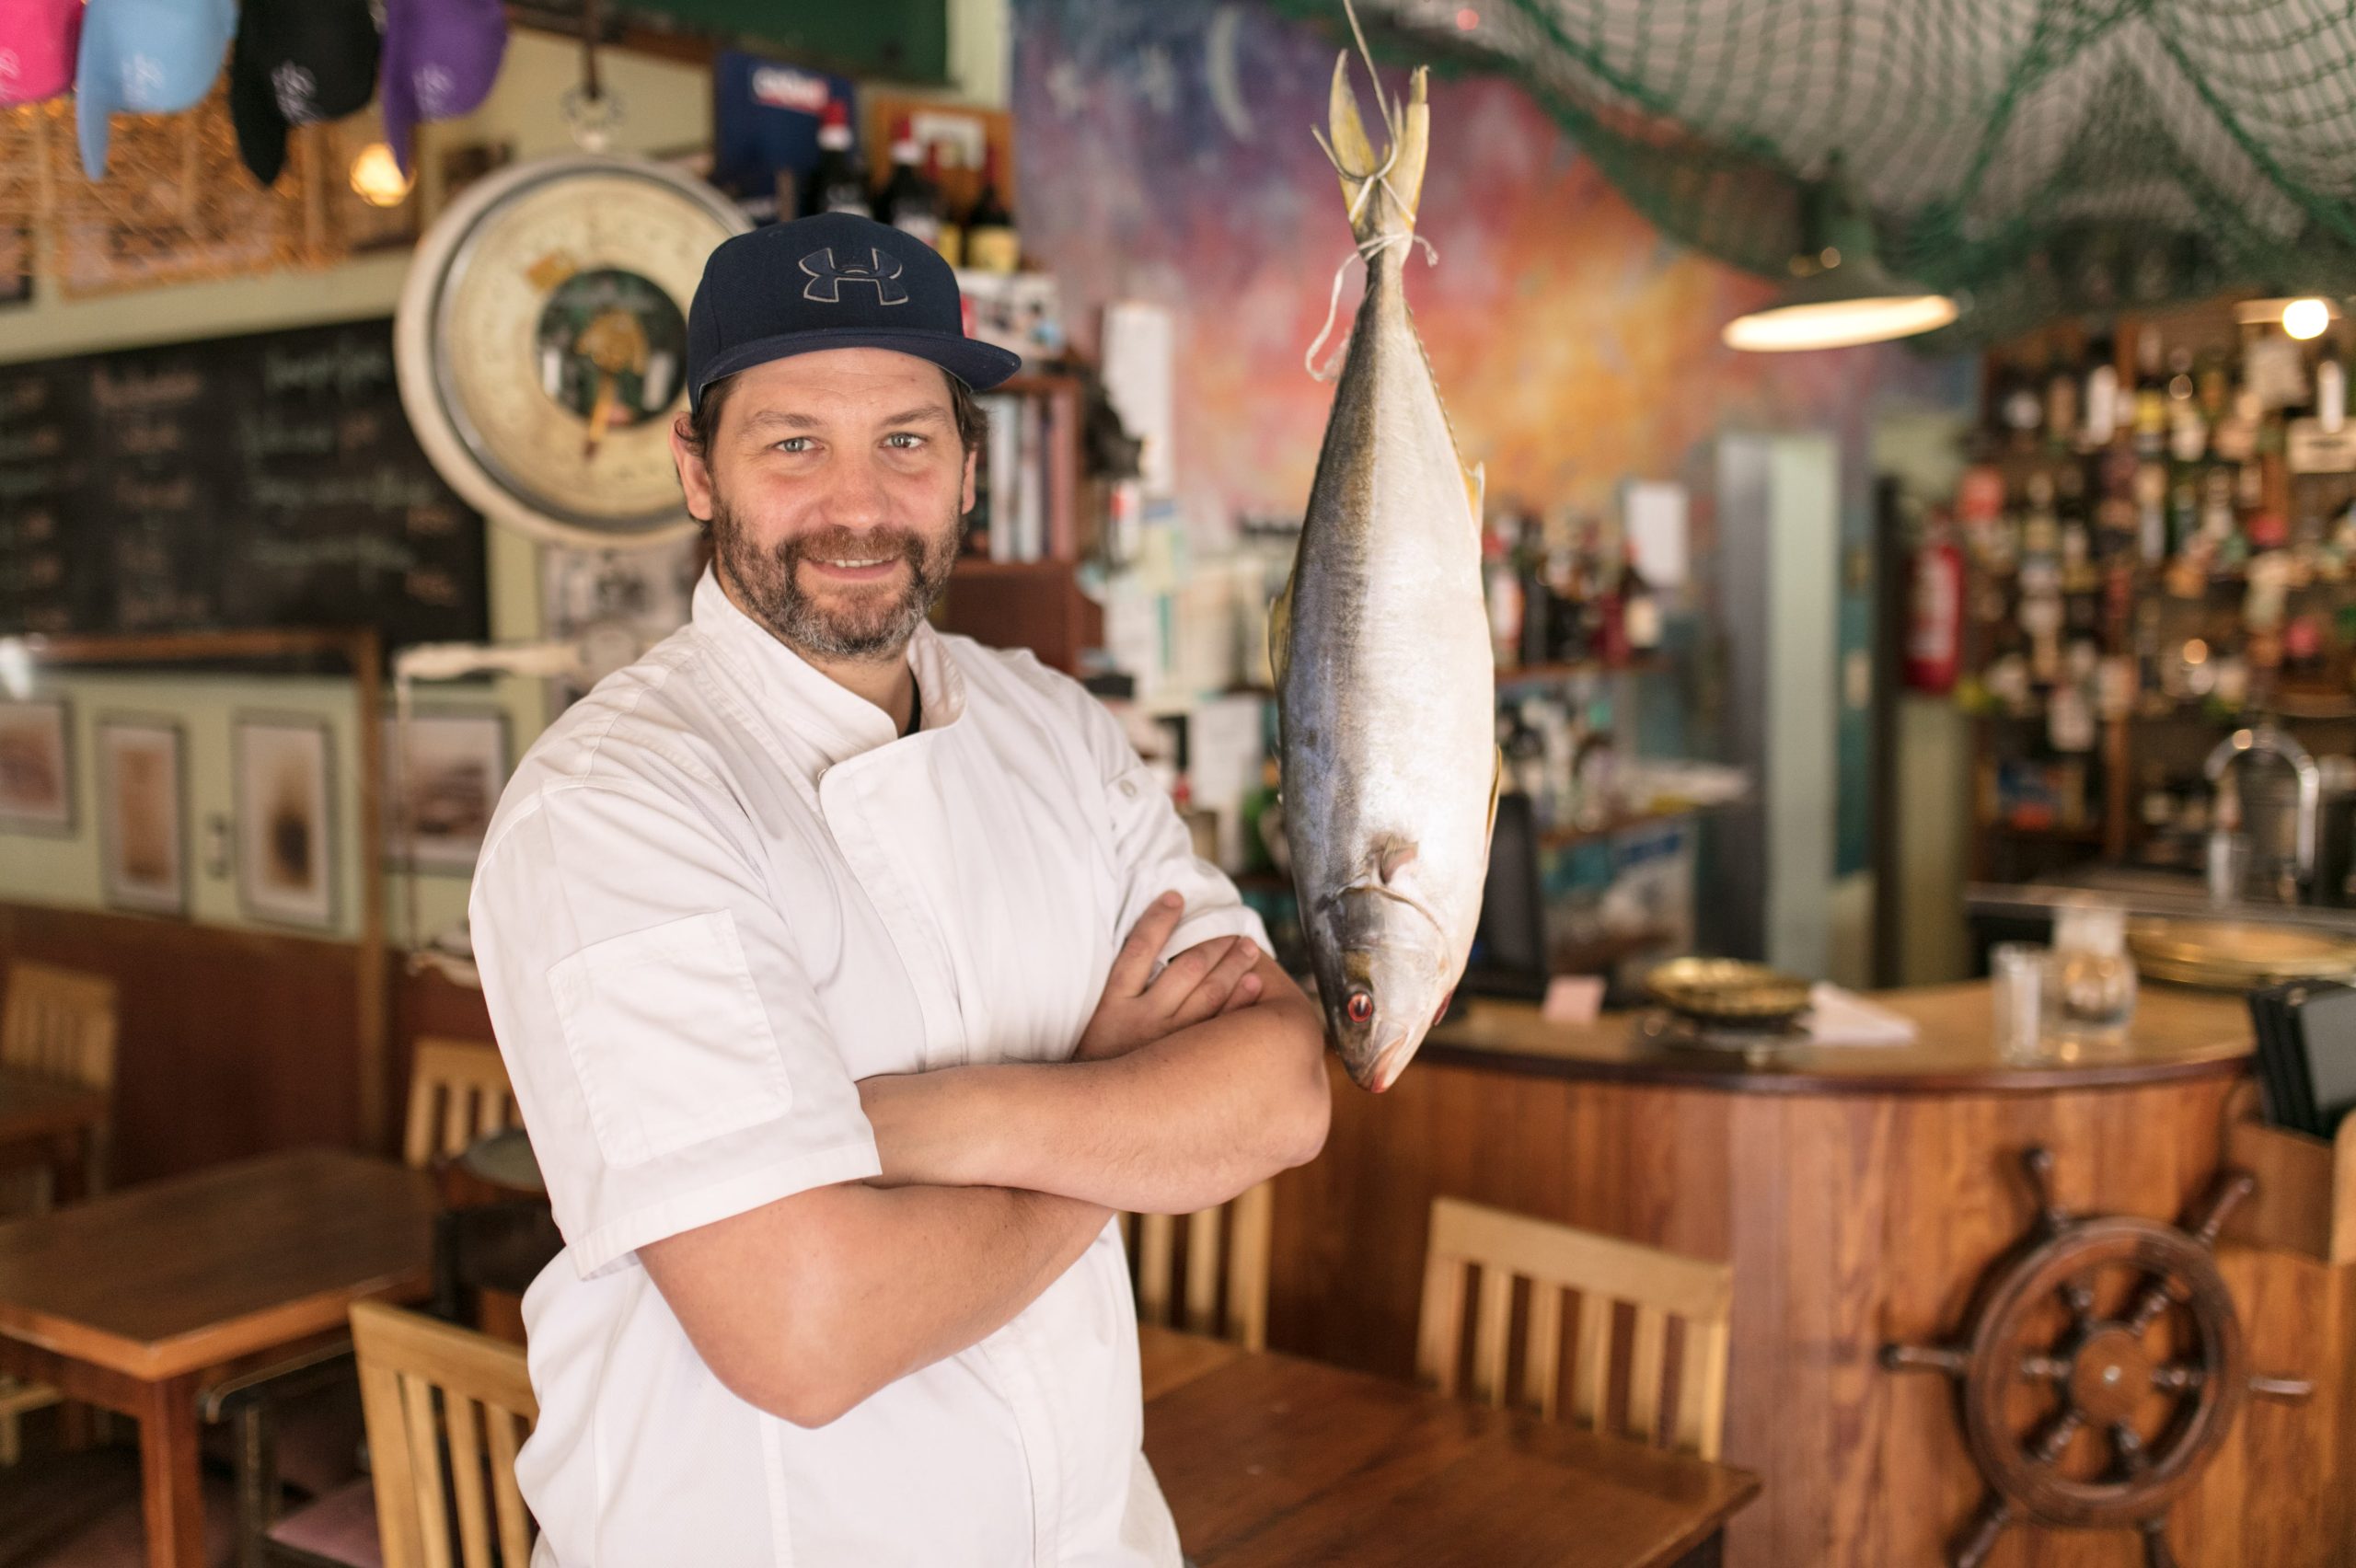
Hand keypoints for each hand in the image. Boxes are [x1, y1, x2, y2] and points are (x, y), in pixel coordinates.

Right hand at [1074, 892, 1263, 1061]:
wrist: (1092, 1116)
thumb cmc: (1095, 1062)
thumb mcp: (1092, 1023)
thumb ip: (1116, 988)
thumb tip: (1134, 946)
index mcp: (1113, 1004)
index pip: (1139, 948)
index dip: (1158, 919)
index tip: (1175, 897)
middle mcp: (1142, 1020)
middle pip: (1188, 968)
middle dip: (1215, 944)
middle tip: (1236, 931)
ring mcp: (1169, 1042)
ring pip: (1211, 993)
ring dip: (1234, 966)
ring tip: (1249, 949)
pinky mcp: (1186, 1062)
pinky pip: (1221, 1026)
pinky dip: (1240, 1002)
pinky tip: (1253, 984)